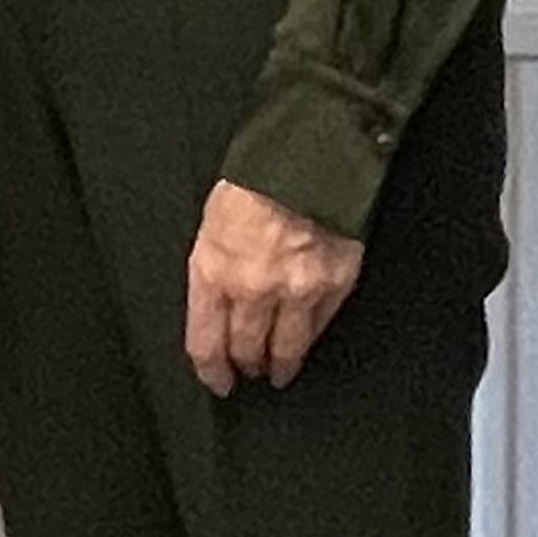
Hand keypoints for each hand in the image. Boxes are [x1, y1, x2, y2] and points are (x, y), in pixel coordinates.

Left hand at [184, 179, 366, 392]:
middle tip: (248, 372)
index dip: (211, 369)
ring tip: (278, 372)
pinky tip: (305, 344)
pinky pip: (318, 327)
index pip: (206, 342)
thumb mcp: (212, 224)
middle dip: (244, 365)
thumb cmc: (255, 180)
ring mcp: (295, 292)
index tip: (217, 379)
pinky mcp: (332, 287)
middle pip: (245, 349)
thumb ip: (214, 268)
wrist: (306, 158)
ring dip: (279, 365)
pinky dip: (310, 340)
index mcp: (213, 272)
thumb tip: (214, 302)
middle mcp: (252, 290)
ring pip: (285, 349)